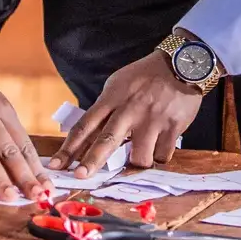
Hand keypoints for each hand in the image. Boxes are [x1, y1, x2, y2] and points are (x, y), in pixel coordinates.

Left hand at [48, 51, 205, 175]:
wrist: (185, 62)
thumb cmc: (147, 75)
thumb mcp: (120, 84)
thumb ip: (105, 108)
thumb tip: (86, 138)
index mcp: (114, 97)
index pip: (86, 125)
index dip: (69, 148)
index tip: (55, 167)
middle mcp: (131, 108)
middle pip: (107, 140)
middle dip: (92, 161)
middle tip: (80, 177)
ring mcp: (153, 118)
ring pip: (139, 157)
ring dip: (136, 163)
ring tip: (139, 157)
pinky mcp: (174, 125)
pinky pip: (162, 155)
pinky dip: (159, 155)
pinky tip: (160, 146)